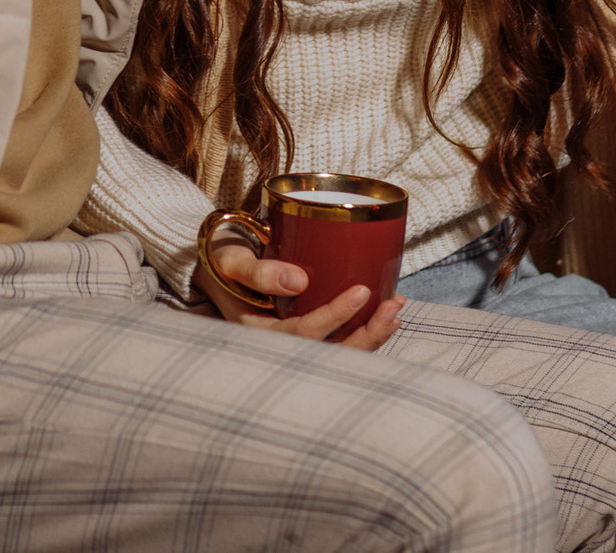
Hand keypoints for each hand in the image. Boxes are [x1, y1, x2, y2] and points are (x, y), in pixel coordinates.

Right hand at [198, 242, 404, 350]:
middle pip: (330, 355)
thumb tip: (299, 281)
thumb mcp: (231, 260)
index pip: (302, 334)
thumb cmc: (225, 263)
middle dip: (368, 335)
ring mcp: (295, 347)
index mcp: (258, 334)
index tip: (361, 291)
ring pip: (340, 355)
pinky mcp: (308, 338)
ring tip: (396, 311)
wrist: (219, 271)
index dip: (335, 318)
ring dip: (373, 337)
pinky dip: (367, 334)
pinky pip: (341, 345)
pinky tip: (386, 318)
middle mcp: (279, 349)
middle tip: (393, 306)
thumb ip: (258, 271)